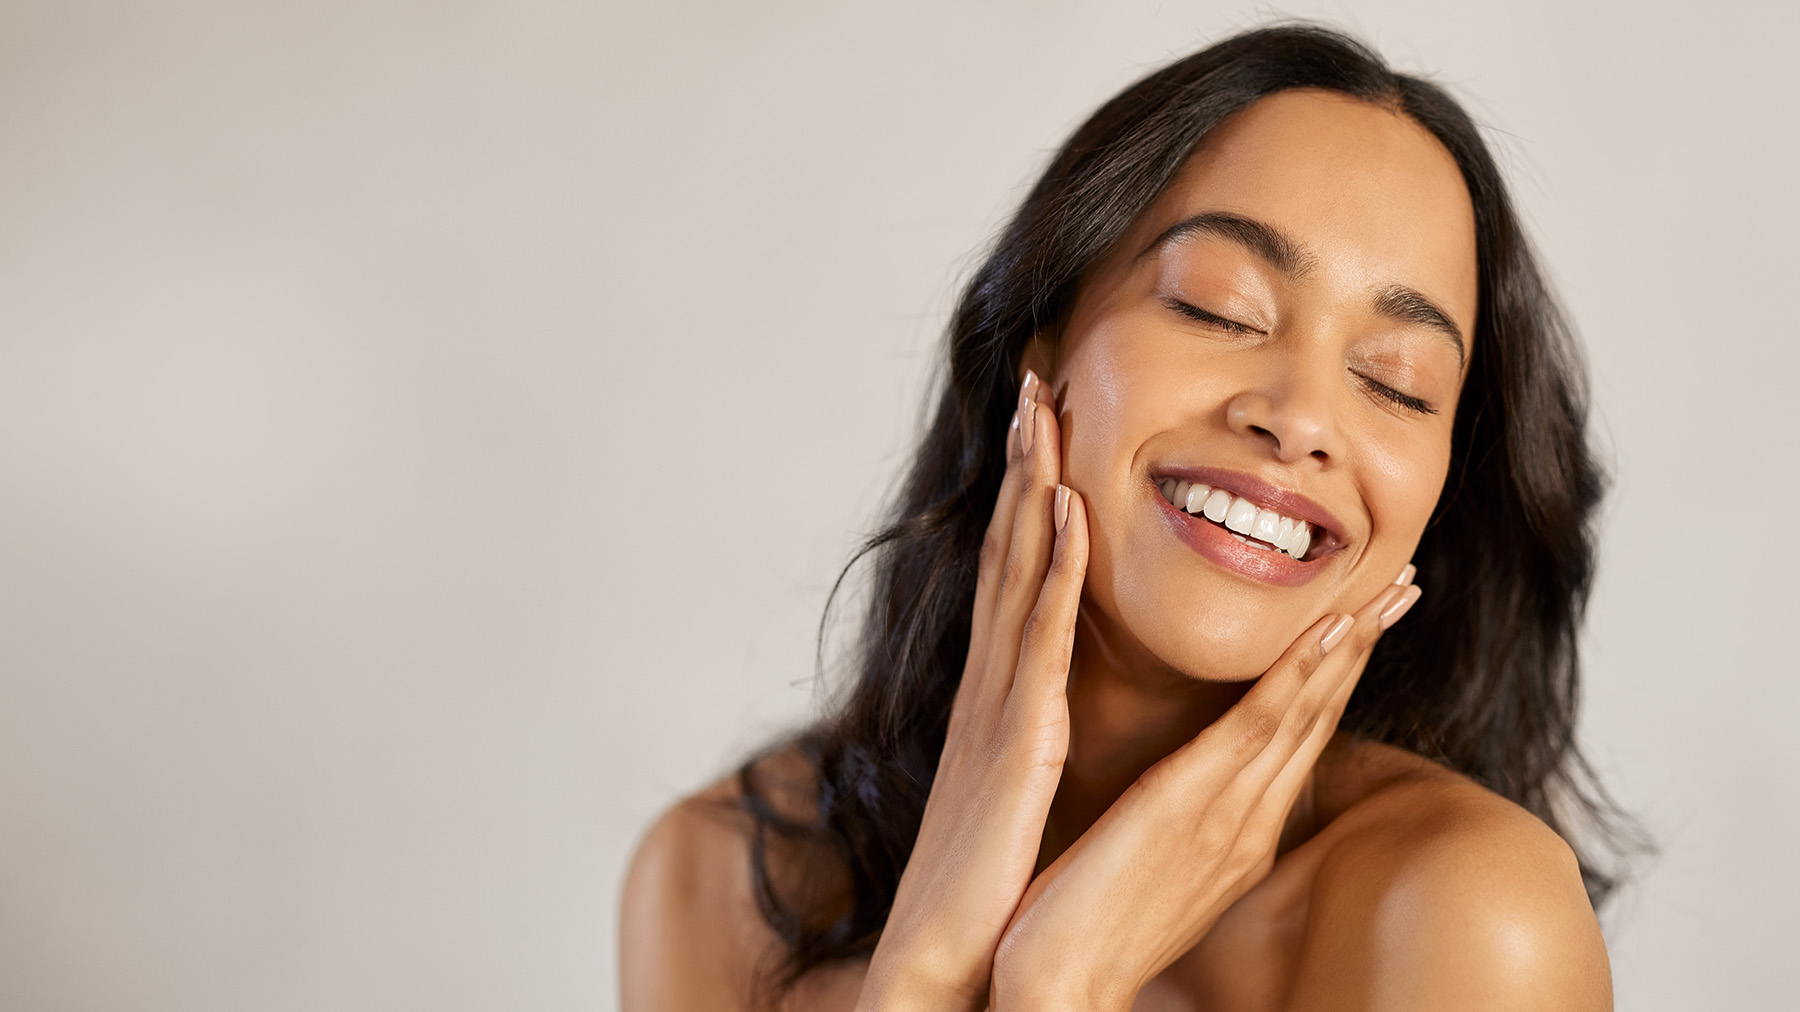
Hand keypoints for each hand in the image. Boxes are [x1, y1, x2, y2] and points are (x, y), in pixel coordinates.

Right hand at [854, 371, 1087, 1010]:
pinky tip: (1068, 508)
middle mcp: (991, 686)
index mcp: (999, 700)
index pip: (1016, 577)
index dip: (1028, 497)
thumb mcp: (1010, 795)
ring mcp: (997, 707)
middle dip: (1023, 461)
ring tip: (1044, 406)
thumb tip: (1043, 711)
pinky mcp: (1016, 741)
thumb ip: (1024, 740)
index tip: (1046, 429)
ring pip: (1018, 572)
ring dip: (1032, 484)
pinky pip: (1039, 638)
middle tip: (1036, 378)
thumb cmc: (984, 892)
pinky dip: (1053, 567)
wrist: (944, 966)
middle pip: (1009, 550)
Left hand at [990, 567, 1422, 1010]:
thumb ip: (1176, 825)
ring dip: (1350, 645)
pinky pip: (1258, 727)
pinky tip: (1331, 631)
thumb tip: (1179, 793)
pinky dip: (1298, 675)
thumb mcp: (1145, 866)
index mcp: (1238, 834)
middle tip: (1406, 587)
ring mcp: (1228, 815)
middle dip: (1365, 648)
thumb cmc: (1086, 927)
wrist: (1059, 985)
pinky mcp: (1191, 806)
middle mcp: (1248, 823)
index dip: (1336, 675)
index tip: (1364, 619)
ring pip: (1304, 712)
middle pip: (1319, 718)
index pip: (1298, 738)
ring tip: (1390, 590)